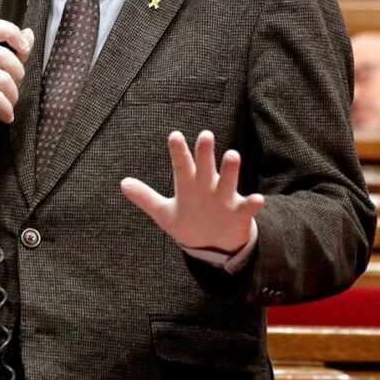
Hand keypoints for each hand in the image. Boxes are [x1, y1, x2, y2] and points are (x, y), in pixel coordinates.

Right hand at [0, 19, 33, 151]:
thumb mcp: (0, 70)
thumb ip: (15, 52)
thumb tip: (28, 33)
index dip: (12, 33)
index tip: (23, 49)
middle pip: (7, 57)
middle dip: (17, 77)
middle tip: (11, 89)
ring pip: (4, 80)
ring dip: (12, 97)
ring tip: (6, 104)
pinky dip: (6, 110)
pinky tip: (5, 116)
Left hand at [121, 130, 265, 252]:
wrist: (214, 244)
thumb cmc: (189, 222)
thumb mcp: (164, 213)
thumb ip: (145, 197)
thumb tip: (122, 183)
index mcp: (189, 186)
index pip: (182, 166)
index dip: (178, 152)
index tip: (174, 136)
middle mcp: (208, 187)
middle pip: (206, 167)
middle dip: (205, 153)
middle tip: (205, 135)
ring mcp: (225, 199)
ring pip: (228, 181)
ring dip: (230, 169)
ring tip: (232, 154)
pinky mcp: (239, 214)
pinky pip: (247, 207)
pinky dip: (253, 203)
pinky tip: (257, 199)